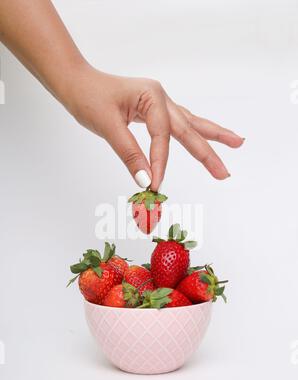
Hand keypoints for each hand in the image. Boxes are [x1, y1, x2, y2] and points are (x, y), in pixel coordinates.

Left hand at [66, 65, 243, 191]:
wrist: (76, 82)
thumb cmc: (88, 98)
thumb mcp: (107, 125)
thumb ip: (129, 153)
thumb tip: (145, 182)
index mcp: (152, 96)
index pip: (162, 136)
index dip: (159, 163)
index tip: (154, 185)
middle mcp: (161, 98)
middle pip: (189, 129)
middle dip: (208, 152)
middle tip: (225, 173)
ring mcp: (160, 103)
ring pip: (191, 124)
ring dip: (212, 136)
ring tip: (237, 143)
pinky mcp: (154, 111)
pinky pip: (179, 124)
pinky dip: (194, 133)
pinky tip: (207, 137)